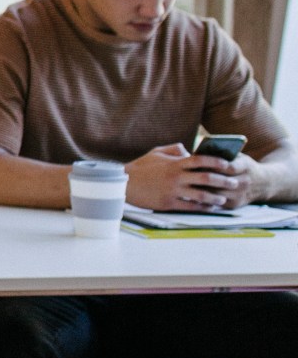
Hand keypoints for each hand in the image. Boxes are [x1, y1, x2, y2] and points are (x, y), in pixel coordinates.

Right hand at [128, 144, 246, 210]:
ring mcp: (173, 190)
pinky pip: (190, 206)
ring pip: (201, 194)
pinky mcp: (168, 203)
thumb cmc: (140, 168)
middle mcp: (176, 177)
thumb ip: (174, 150)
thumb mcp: (155, 152)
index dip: (216, 162)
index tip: (228, 164)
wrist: (123, 184)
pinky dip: (202, 207)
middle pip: (206, 178)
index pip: (200, 160)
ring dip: (215, 197)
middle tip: (234, 183)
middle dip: (222, 180)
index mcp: (174, 163)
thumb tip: (188, 150)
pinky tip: (209, 207)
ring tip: (223, 199)